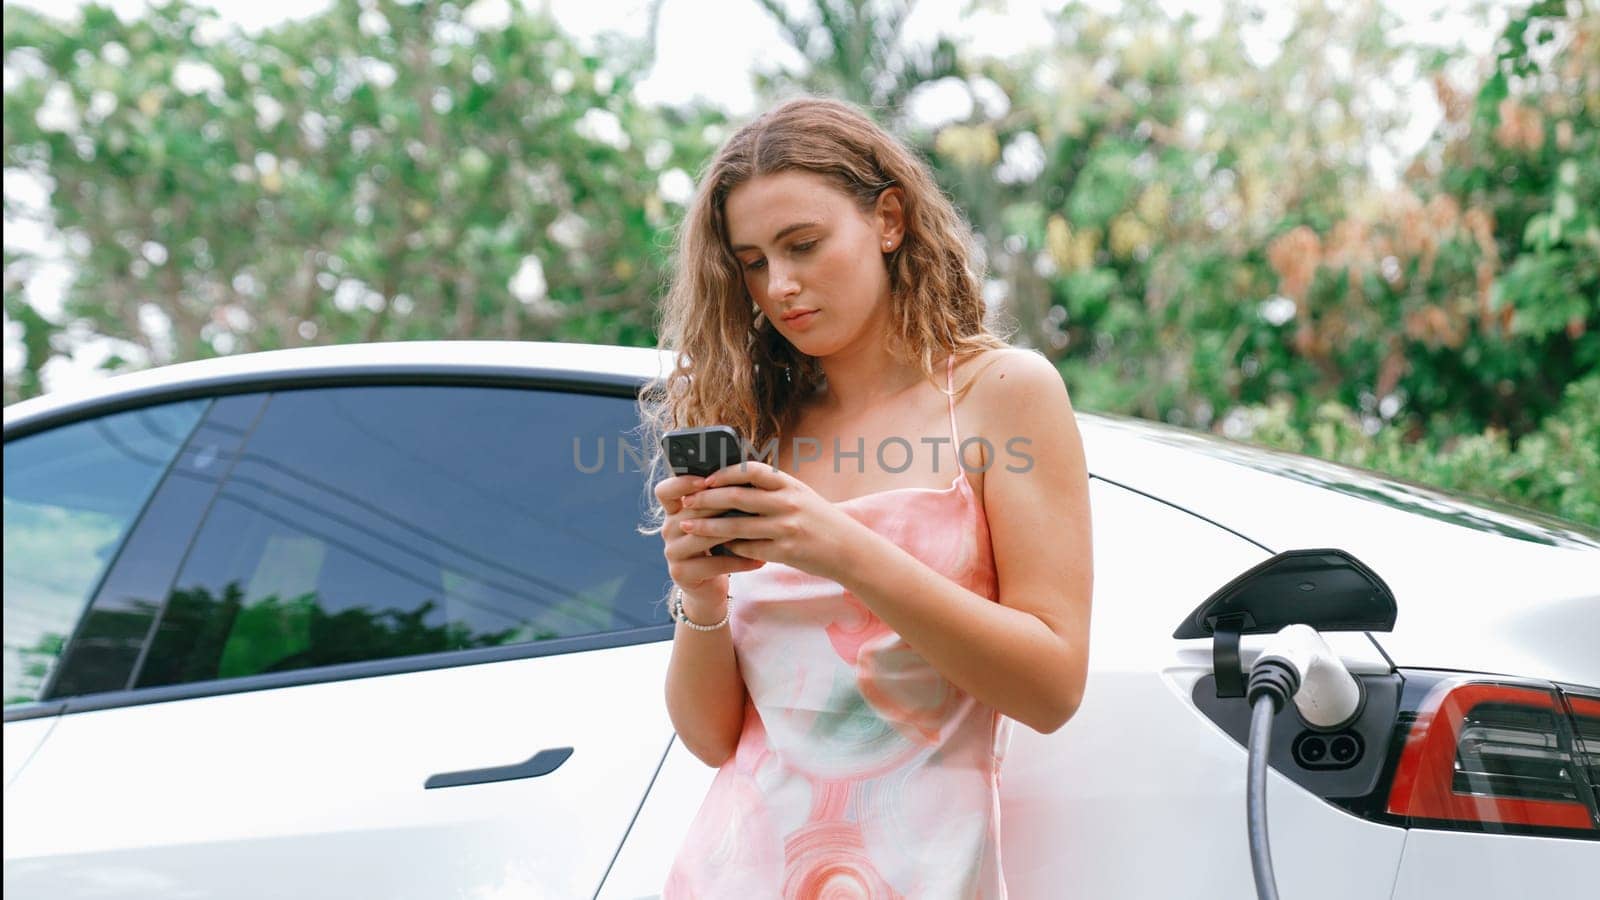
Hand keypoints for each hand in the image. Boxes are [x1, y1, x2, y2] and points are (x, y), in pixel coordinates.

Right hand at [655, 473, 765, 614]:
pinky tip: (760, 560)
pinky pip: (713, 564)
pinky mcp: (681, 573)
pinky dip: (739, 562)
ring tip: (760, 530)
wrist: (708, 587)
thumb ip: (720, 501)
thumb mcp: (715, 521)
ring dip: (734, 533)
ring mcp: (672, 552)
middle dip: (722, 506)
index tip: (706, 481)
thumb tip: (746, 475)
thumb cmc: (718, 546)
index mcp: (673, 511)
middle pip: (693, 511)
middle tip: (752, 503)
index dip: (682, 483)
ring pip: (704, 537)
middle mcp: (668, 529)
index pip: (665, 490)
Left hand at [677, 460, 864, 581]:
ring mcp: (786, 528)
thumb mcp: (799, 494)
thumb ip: (771, 488)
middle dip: (706, 499)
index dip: (725, 472)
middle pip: (737, 497)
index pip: (751, 471)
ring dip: (709, 527)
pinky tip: (717, 548)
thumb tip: (733, 480)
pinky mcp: (786, 552)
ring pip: (737, 526)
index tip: (705, 479)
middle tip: (686, 502)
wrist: (849, 549)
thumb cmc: (819, 520)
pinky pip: (749, 549)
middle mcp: (787, 503)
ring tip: (688, 527)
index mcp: (789, 484)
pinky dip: (730, 547)